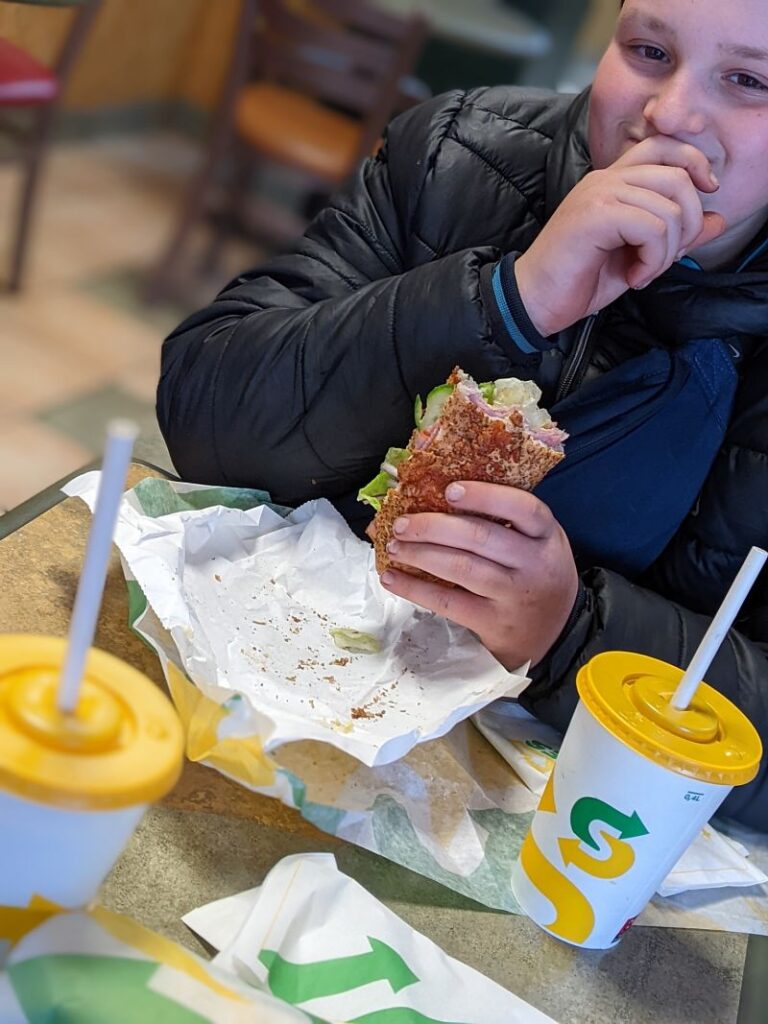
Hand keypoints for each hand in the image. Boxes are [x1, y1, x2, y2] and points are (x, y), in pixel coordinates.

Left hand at [379, 481, 578, 670]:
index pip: (523, 508)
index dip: (485, 496)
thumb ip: (504, 520)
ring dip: (420, 554)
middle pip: (480, 537)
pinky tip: (393, 577)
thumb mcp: (536, 542)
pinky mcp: (493, 623)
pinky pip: (449, 603)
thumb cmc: (535, 573)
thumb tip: (437, 495)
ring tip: (394, 546)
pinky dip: (415, 589)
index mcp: (547, 534)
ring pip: (461, 568)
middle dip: (433, 527)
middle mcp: (535, 564)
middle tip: (401, 523)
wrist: (555, 632)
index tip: (449, 490)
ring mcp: (514, 595)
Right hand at [515, 136, 725, 335]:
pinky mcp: (595, 215)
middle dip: (688, 223)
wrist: (534, 301)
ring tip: (643, 272)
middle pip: (677, 175)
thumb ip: (676, 236)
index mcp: (612, 182)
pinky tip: (634, 276)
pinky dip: (652, 260)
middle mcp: (605, 180)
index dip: (694, 163)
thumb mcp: (638, 257)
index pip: (664, 146)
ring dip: (667, 251)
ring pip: (669, 207)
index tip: (705, 196)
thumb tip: (719, 220)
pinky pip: (652, 228)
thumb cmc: (577, 281)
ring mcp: (599, 194)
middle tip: (667, 257)